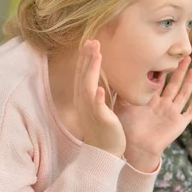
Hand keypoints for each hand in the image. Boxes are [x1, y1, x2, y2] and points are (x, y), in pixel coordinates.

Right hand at [74, 40, 125, 156]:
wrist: (105, 151)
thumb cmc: (105, 127)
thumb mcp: (102, 105)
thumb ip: (102, 90)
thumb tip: (107, 77)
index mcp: (86, 97)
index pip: (84, 74)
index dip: (86, 58)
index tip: (91, 42)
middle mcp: (84, 102)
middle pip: (83, 76)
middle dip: (87, 58)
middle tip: (92, 40)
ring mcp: (91, 111)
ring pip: (88, 87)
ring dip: (91, 70)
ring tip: (96, 55)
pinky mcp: (101, 120)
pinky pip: (97, 108)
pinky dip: (97, 98)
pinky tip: (100, 89)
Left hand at [114, 57, 191, 172]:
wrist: (135, 148)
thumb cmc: (127, 129)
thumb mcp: (124, 106)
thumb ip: (124, 92)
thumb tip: (117, 74)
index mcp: (151, 100)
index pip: (159, 81)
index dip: (164, 69)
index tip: (167, 55)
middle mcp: (163, 105)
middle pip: (174, 84)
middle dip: (180, 71)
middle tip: (186, 56)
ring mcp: (172, 114)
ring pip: (183, 94)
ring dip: (189, 83)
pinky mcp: (178, 124)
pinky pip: (188, 113)